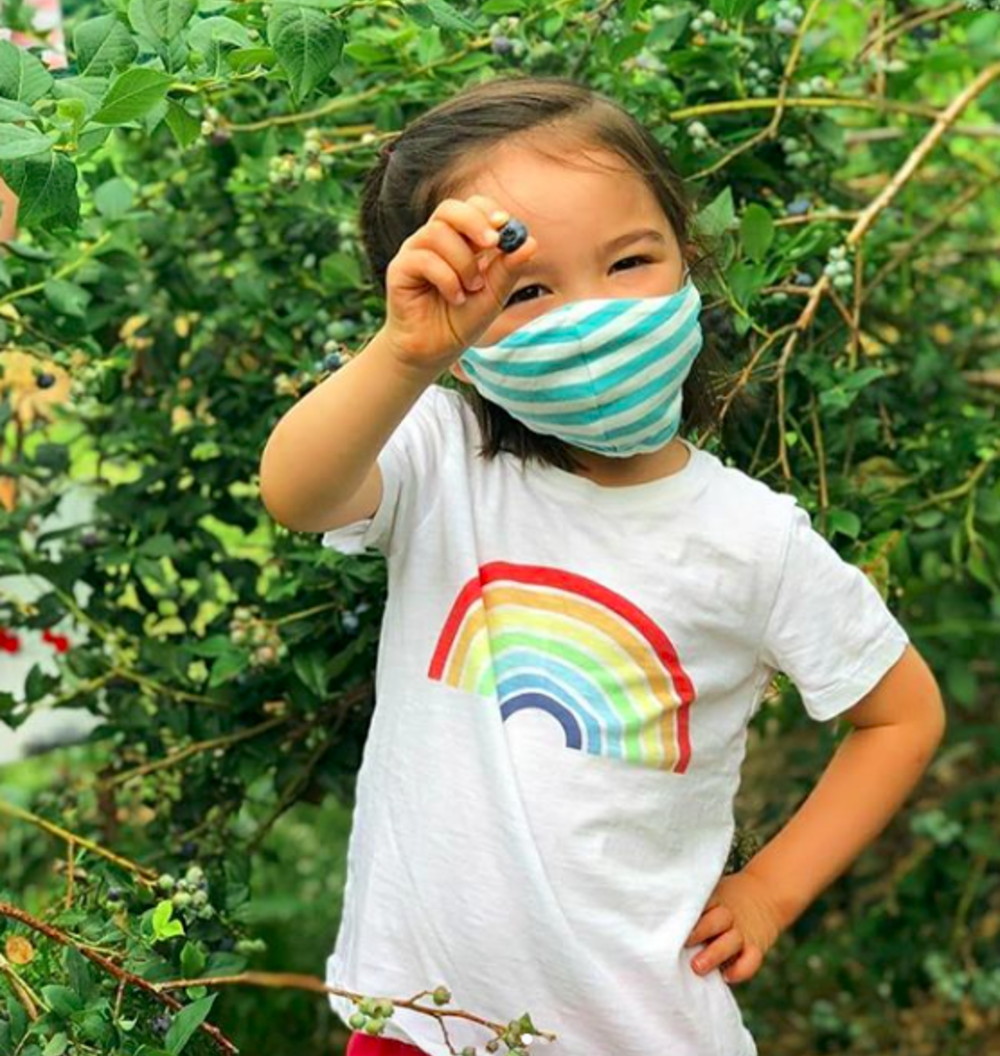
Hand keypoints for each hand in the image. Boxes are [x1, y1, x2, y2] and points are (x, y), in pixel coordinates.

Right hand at [382, 195, 537, 374]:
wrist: (435, 351)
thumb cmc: (462, 320)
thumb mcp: (493, 295)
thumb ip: (508, 270)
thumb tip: (530, 243)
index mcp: (460, 240)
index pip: (471, 207)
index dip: (487, 211)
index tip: (505, 226)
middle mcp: (435, 240)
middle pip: (449, 208)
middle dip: (474, 222)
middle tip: (492, 243)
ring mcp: (415, 252)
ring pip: (438, 233)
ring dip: (463, 262)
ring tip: (472, 288)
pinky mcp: (400, 269)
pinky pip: (424, 259)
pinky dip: (447, 278)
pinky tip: (455, 298)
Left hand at [683, 868, 784, 984]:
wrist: (766, 893)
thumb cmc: (727, 898)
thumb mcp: (713, 891)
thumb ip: (694, 905)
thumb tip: (660, 914)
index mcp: (716, 900)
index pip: (702, 904)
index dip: (688, 913)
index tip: (672, 922)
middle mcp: (729, 916)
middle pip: (716, 921)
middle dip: (700, 932)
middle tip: (683, 944)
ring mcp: (743, 932)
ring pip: (732, 942)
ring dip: (714, 954)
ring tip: (697, 966)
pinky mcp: (756, 947)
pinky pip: (752, 960)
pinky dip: (741, 970)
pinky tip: (726, 977)